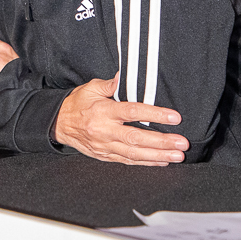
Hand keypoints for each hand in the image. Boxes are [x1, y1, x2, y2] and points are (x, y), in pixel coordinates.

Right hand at [52, 73, 188, 165]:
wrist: (59, 123)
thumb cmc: (77, 103)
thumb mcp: (90, 88)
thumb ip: (110, 84)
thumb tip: (124, 76)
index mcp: (103, 111)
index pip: (132, 112)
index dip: (155, 115)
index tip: (174, 117)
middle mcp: (105, 130)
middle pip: (137, 138)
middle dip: (162, 142)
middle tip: (182, 143)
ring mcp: (105, 145)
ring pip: (134, 153)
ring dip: (158, 156)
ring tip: (177, 156)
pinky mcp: (105, 155)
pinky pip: (128, 161)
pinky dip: (146, 163)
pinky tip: (162, 162)